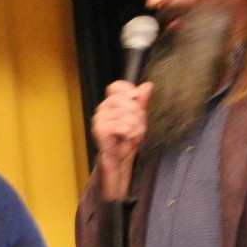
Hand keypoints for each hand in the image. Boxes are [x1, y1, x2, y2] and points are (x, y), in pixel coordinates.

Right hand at [90, 80, 152, 199]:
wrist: (119, 161)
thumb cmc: (126, 140)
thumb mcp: (138, 119)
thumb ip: (142, 102)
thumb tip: (147, 85)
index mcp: (110, 105)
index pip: (115, 87)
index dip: (128, 90)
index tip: (137, 99)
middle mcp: (102, 110)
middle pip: (124, 99)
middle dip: (138, 112)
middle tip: (139, 125)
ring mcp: (99, 121)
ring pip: (124, 113)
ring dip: (136, 124)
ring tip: (136, 134)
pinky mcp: (100, 132)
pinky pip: (119, 125)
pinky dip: (130, 131)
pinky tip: (130, 137)